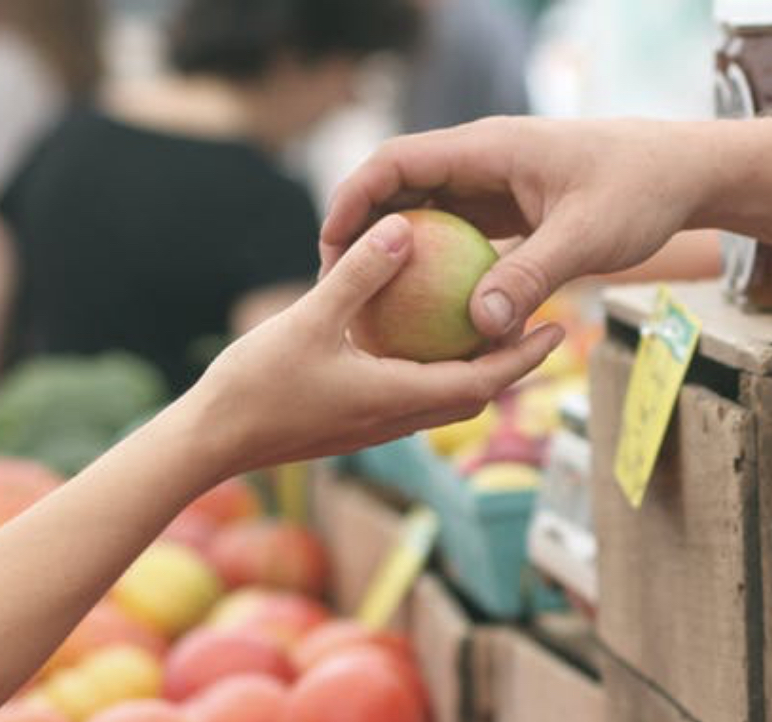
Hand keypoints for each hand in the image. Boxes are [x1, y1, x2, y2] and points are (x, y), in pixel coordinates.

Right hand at [188, 213, 565, 479]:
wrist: (212, 442)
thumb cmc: (256, 385)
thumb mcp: (309, 319)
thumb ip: (359, 275)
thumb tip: (404, 229)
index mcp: (399, 399)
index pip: (484, 382)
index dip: (525, 357)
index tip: (559, 329)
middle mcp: (398, 420)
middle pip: (475, 394)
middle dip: (513, 364)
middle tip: (540, 324)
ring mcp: (376, 426)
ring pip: (444, 399)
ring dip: (475, 370)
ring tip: (491, 328)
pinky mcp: (355, 424)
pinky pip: (411, 396)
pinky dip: (433, 371)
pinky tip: (421, 339)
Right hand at [320, 117, 709, 341]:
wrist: (683, 174)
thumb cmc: (639, 192)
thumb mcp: (586, 238)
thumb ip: (531, 278)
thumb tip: (480, 326)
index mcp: (488, 148)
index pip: (397, 162)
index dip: (354, 199)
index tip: (330, 247)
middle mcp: (483, 161)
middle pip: (401, 188)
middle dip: (364, 232)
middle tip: (337, 286)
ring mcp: (496, 185)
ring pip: (429, 214)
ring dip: (400, 253)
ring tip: (372, 305)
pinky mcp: (512, 210)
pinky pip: (461, 237)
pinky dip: (440, 268)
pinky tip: (429, 314)